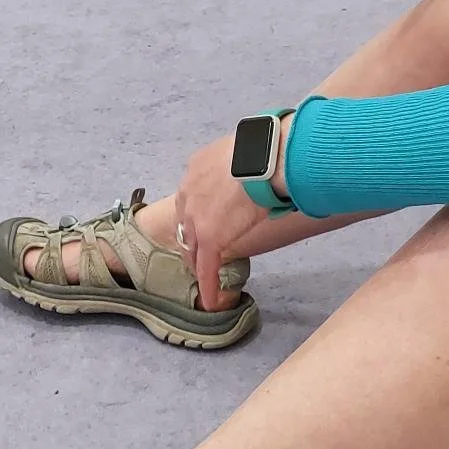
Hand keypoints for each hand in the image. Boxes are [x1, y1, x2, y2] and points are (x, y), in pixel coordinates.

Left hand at [171, 131, 276, 309]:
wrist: (263, 159)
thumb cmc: (261, 149)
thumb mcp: (240, 150)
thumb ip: (240, 164)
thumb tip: (257, 168)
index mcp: (196, 169)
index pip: (191, 198)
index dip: (197, 213)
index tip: (205, 220)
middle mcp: (188, 193)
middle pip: (185, 223)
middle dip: (190, 238)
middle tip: (198, 252)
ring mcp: (196, 218)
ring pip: (191, 246)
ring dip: (196, 261)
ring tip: (202, 276)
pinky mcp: (209, 238)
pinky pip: (206, 266)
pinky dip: (208, 284)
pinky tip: (210, 299)